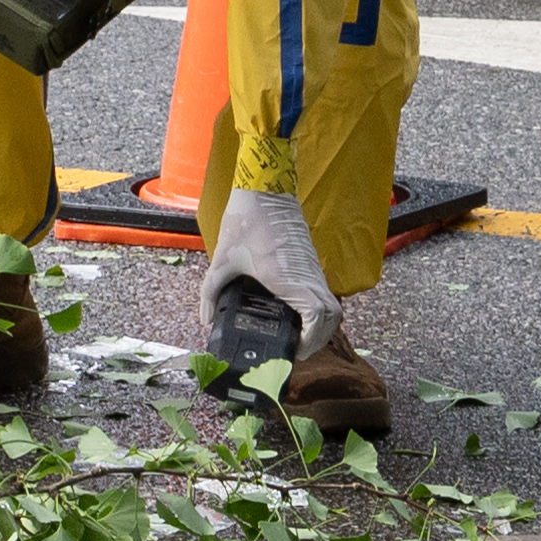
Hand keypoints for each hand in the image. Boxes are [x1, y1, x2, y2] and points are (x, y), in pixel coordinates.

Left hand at [199, 188, 338, 352]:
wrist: (265, 190)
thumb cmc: (246, 221)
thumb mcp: (222, 261)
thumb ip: (211, 292)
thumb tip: (207, 319)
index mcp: (288, 278)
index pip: (317, 316)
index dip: (312, 338)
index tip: (297, 348)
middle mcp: (306, 275)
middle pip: (332, 317)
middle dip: (319, 339)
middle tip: (298, 350)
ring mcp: (312, 268)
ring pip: (333, 305)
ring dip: (323, 326)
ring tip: (302, 337)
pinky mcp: (312, 263)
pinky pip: (325, 293)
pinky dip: (320, 311)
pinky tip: (301, 316)